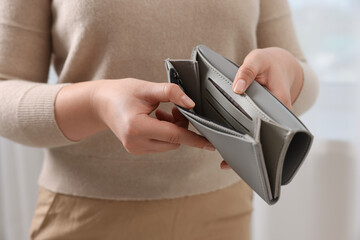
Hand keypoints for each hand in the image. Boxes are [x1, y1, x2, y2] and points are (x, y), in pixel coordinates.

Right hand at [92, 78, 214, 153]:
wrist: (100, 103)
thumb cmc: (121, 93)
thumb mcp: (146, 88)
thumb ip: (171, 93)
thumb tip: (192, 104)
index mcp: (137, 127)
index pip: (174, 135)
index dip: (195, 138)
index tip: (211, 144)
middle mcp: (136, 143)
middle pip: (173, 141)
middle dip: (180, 126)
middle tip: (174, 108)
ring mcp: (135, 149)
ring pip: (168, 145)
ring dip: (172, 130)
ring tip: (161, 112)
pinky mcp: (136, 150)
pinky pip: (160, 145)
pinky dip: (164, 134)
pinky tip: (156, 119)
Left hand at [221, 47, 303, 169]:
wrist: (279, 63)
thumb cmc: (269, 62)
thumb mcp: (257, 59)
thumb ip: (247, 71)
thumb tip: (237, 88)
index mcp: (280, 103)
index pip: (273, 126)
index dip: (260, 141)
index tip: (246, 152)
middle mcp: (276, 115)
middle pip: (264, 137)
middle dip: (248, 152)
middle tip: (229, 163)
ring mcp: (267, 117)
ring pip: (257, 137)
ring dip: (242, 149)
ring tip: (225, 163)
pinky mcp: (258, 117)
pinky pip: (250, 129)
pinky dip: (239, 137)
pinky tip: (225, 146)